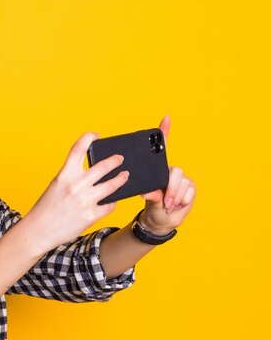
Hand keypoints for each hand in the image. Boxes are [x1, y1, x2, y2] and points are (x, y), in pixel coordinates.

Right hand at [24, 132, 128, 254]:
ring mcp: (84, 201)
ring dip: (120, 179)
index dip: (88, 138)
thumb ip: (72, 177)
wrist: (39, 230)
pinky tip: (112, 200)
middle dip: (115, 161)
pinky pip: (109, 205)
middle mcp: (75, 185)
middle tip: (120, 159)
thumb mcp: (56, 186)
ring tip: (124, 176)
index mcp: (64, 175)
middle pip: (102, 166)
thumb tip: (93, 173)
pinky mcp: (91, 215)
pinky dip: (112, 202)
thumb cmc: (46, 208)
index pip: (78, 149)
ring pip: (111, 185)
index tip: (95, 135)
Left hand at [140, 116, 195, 234]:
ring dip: (175, 197)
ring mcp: (182, 179)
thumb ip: (150, 194)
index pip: (162, 149)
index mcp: (157, 170)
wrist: (161, 220)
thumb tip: (147, 192)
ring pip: (183, 183)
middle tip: (165, 201)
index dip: (165, 132)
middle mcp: (171, 172)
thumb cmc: (152, 206)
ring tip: (168, 204)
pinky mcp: (191, 188)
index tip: (166, 118)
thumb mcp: (149, 200)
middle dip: (171, 187)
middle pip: (175, 171)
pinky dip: (182, 201)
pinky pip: (189, 191)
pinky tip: (176, 205)